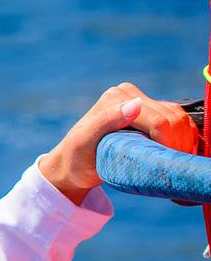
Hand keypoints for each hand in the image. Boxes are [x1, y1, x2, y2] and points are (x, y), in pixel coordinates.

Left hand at [37, 82, 197, 205]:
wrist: (74, 165)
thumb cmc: (76, 157)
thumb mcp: (84, 141)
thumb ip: (106, 121)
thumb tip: (135, 104)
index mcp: (115, 98)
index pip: (158, 120)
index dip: (167, 143)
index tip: (164, 163)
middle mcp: (130, 95)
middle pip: (173, 119)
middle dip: (178, 143)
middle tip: (171, 165)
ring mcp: (142, 102)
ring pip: (180, 119)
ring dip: (185, 141)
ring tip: (174, 160)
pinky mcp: (152, 112)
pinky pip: (180, 122)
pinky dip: (185, 137)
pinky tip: (178, 153)